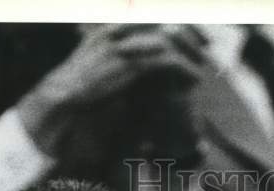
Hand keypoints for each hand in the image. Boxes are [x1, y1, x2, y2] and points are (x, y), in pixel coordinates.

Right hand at [17, 24, 206, 156]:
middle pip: (166, 21)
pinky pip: (165, 62)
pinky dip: (183, 69)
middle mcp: (121, 27)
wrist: (65, 93)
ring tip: (203, 65)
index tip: (196, 33)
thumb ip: (119, 48)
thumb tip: (138, 55)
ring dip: (190, 52)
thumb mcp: (99, 54)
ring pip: (170, 40)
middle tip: (207, 45)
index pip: (154, 13)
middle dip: (190, 31)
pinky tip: (194, 78)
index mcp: (116, 22)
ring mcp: (127, 44)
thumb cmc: (82, 80)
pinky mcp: (130, 65)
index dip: (178, 20)